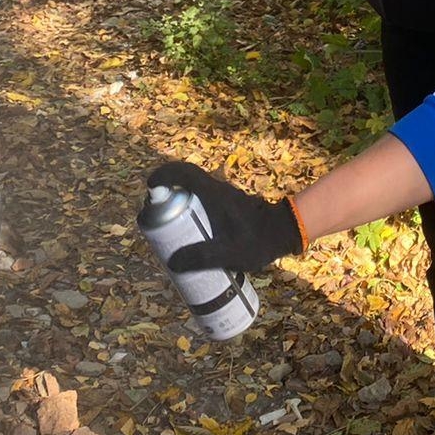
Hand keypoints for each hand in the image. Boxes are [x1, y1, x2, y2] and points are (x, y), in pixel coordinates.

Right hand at [144, 161, 305, 272]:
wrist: (284, 232)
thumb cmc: (258, 240)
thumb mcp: (229, 253)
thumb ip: (202, 258)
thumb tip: (172, 262)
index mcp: (214, 194)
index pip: (185, 172)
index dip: (165, 174)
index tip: (150, 186)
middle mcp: (216, 190)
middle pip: (185, 183)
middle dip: (166, 196)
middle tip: (155, 219)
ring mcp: (222, 197)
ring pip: (193, 193)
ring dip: (178, 205)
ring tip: (168, 232)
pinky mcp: (226, 207)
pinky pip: (202, 203)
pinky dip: (190, 212)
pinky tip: (189, 236)